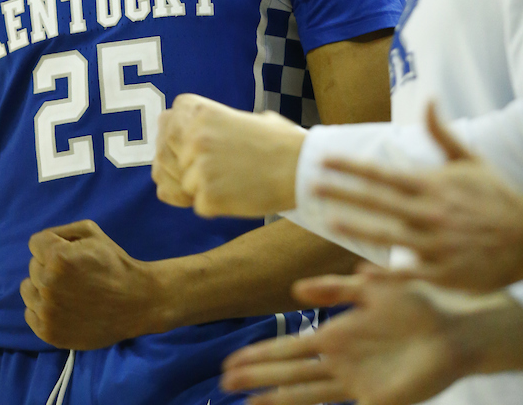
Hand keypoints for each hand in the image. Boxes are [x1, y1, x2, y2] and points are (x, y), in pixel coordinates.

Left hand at [20, 219, 158, 348]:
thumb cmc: (113, 263)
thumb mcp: (91, 232)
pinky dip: (41, 310)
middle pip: (33, 266)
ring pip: (28, 290)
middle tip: (73, 274)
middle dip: (49, 265)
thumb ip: (62, 232)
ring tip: (65, 291)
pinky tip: (61, 308)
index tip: (69, 254)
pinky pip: (30, 314)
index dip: (53, 245)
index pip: (35, 243)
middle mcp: (48, 283)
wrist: (134, 302)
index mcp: (57, 257)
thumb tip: (42, 243)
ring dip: (41, 288)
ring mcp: (47, 311)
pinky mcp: (48, 332)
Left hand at [152, 93, 304, 216]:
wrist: (302, 167)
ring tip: (232, 181)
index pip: (166, 123)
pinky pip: (198, 205)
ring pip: (182, 185)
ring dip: (199, 188)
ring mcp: (198, 167)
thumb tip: (177, 149)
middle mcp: (193, 136)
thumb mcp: (237, 118)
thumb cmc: (276, 142)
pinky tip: (238, 194)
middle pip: (165, 157)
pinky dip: (215, 205)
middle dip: (181, 167)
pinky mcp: (207, 197)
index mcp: (199, 111)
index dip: (175, 138)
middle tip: (208, 171)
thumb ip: (205, 127)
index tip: (189, 145)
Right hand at [221, 270, 504, 404]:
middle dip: (257, 376)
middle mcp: (339, 362)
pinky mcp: (376, 399)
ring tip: (245, 403)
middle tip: (224, 382)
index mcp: (336, 335)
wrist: (455, 329)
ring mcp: (355, 383)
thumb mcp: (372, 286)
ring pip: (305, 392)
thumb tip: (296, 290)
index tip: (231, 360)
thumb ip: (336, 287)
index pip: (288, 348)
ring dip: (275, 398)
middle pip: (289, 372)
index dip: (260, 355)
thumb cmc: (416, 305)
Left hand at [313, 102, 522, 290]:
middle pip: (377, 201)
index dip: (351, 166)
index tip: (324, 160)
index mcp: (432, 185)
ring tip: (329, 218)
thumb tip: (429, 98)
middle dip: (342, 191)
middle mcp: (430, 213)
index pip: (383, 173)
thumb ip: (442, 133)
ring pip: (388, 236)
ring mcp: (436, 245)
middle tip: (311, 184)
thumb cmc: (497, 199)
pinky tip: (362, 271)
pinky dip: (386, 273)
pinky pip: (409, 273)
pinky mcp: (444, 273)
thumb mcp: (471, 161)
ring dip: (357, 227)